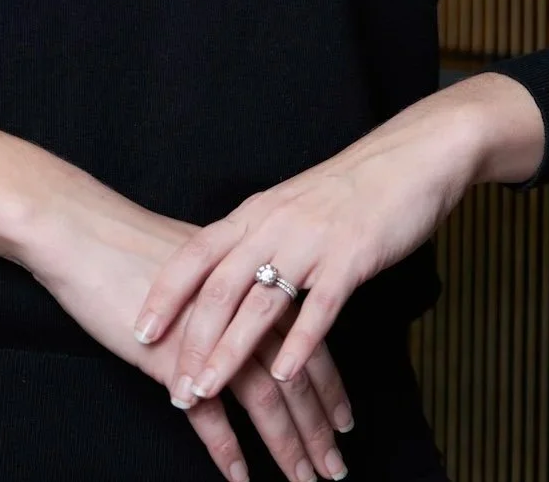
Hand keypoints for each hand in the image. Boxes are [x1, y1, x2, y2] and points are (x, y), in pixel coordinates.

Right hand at [25, 160, 356, 481]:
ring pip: (263, 398)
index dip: (329, 385)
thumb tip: (249, 310)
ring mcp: (208, 335)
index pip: (307, 339)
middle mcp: (239, 309)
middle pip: (293, 376)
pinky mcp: (172, 358)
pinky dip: (226, 451)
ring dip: (288, 445)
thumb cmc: (133, 244)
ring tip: (306, 479)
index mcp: (251, 281)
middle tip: (336, 467)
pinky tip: (241, 478)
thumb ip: (230, 288)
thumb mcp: (198, 262)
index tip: (347, 422)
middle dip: (319, 427)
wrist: (84, 233)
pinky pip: (208, 415)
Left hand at [131, 88, 492, 408]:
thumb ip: (259, 239)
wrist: (408, 158)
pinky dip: (298, 342)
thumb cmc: (349, 187)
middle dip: (192, 340)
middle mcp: (275, 225)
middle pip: (219, 287)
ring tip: (208, 390)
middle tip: (174, 386)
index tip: (140, 331)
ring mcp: (312, 240)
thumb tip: (227, 278)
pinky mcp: (351, 256)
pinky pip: (318, 305)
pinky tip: (283, 374)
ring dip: (230, 351)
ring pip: (260, 302)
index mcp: (256, 212)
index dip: (166, 294)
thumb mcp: (291, 207)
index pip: (196, 254)